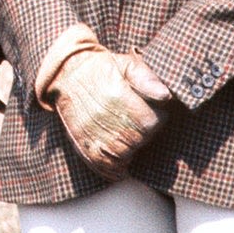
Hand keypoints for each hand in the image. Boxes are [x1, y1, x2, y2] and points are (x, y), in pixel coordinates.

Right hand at [47, 47, 172, 180]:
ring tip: (131, 135)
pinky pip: (105, 165)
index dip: (157, 118)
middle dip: (145, 133)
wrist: (67, 74)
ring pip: (125, 154)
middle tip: (140, 123)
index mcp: (117, 95)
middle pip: (139, 139)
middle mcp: (103, 116)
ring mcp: (92, 133)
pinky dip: (116, 167)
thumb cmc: (103, 69)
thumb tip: (166, 95)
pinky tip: (122, 159)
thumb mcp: (126, 64)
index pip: (150, 121)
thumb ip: (147, 77)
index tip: (153, 111)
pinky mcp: (83, 144)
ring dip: (133, 149)